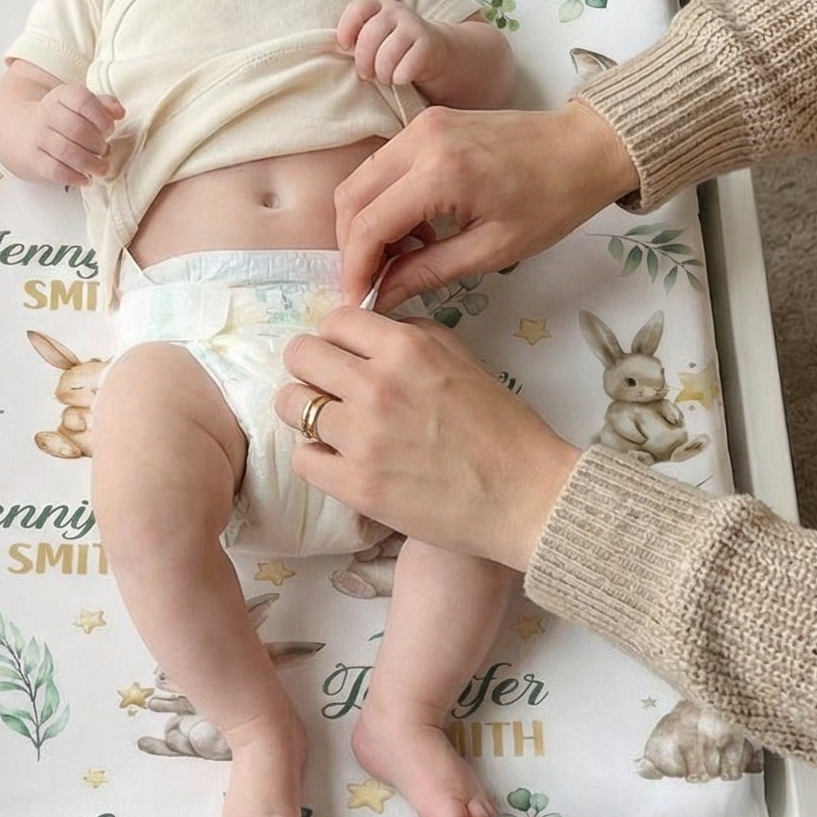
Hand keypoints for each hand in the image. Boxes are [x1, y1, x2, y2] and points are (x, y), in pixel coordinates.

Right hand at [29, 82, 123, 185]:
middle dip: (97, 144)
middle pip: (77, 129)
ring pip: (66, 151)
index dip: (101, 117)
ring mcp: (38, 136)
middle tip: (104, 150)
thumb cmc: (64, 119)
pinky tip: (85, 179)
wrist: (24, 130)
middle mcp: (47, 113)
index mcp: (61, 95)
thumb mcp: (82, 106)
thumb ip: (105, 105)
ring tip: (101, 168)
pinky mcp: (34, 158)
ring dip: (89, 163)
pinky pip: (54, 170)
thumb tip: (119, 113)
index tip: (109, 129)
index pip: (83, 100)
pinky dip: (74, 177)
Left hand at [276, 309, 580, 570]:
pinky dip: (318, 457)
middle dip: (311, 368)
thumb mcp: (462, 357)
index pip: (334, 320)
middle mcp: (378, 385)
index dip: (337, 338)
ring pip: (292, 404)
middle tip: (328, 388)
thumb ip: (411, 335)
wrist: (525, 496)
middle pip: (299, 355)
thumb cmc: (501, 427)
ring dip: (309, 413)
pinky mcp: (356, 485)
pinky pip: (303, 457)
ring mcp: (363, 437)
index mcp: (406, 348)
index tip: (344, 356)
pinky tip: (343, 460)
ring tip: (335, 426)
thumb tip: (365, 330)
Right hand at [335, 102, 639, 309]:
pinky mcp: (427, 122)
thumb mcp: (492, 249)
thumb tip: (383, 296)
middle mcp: (420, 140)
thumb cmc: (550, 202)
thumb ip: (428, 272)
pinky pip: (385, 164)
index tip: (359, 299)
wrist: (583, 148)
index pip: (370, 225)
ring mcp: (421, 125)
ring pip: (363, 178)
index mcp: (440, 173)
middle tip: (373, 281)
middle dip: (353, 246)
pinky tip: (416, 228)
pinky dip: (385, 199)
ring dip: (368, 222)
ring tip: (400, 258)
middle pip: (352, 196)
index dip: (356, 268)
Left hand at [336, 0, 442, 86]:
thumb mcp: (375, 39)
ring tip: (384, 78)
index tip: (345, 47)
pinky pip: (407, 65)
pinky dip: (399, 77)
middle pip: (370, 35)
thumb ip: (357, 39)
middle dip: (364, 61)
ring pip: (388, 52)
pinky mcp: (429, 44)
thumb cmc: (395, 49)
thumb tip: (336, 50)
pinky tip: (400, 79)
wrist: (435, 53)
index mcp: (378, 7)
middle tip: (367, 74)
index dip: (346, 29)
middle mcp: (396, 11)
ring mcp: (414, 26)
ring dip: (382, 73)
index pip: (357, 9)